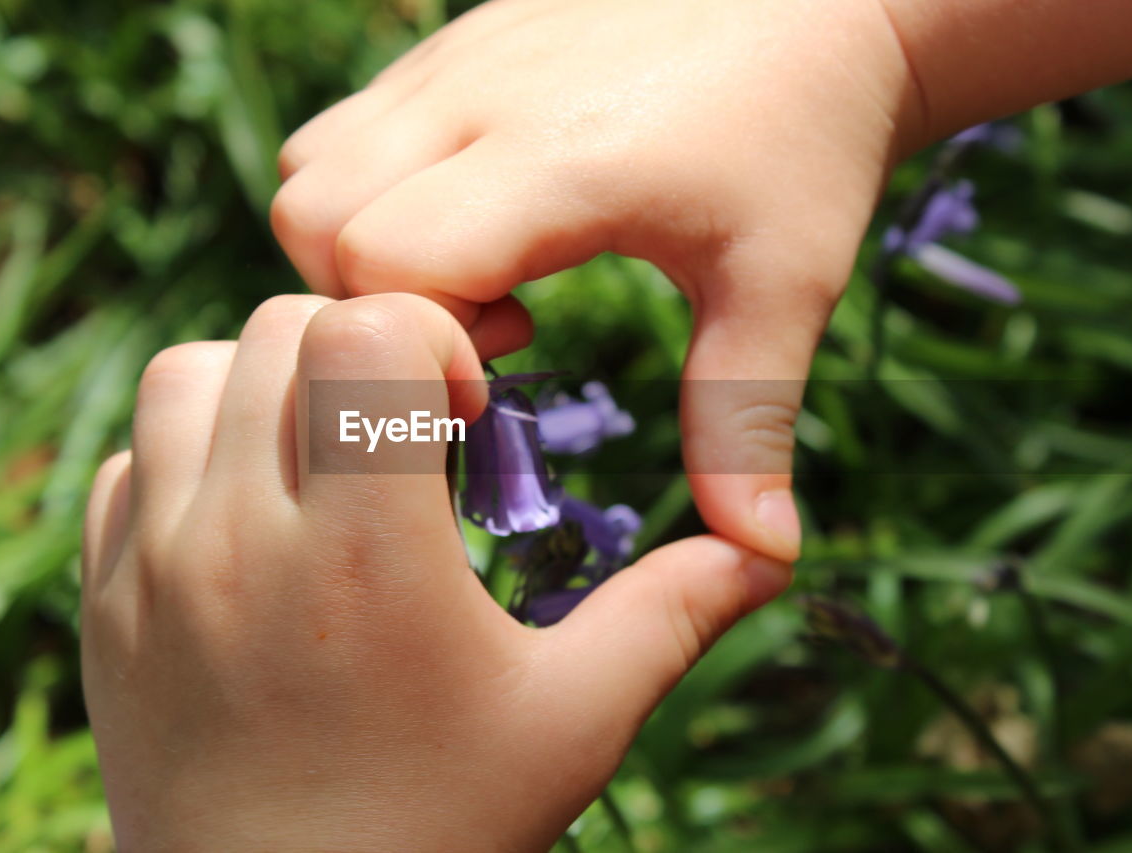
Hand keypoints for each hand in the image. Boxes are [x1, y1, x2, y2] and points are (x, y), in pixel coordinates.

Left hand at [81, 293, 790, 851]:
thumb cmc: (438, 832)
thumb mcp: (573, 723)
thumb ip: (670, 616)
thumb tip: (774, 549)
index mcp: (365, 554)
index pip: (363, 328)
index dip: (427, 335)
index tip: (460, 409)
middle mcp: (238, 538)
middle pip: (277, 328)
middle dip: (357, 350)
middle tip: (406, 432)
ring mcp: (152, 569)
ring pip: (185, 376)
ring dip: (264, 387)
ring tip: (325, 461)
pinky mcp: (105, 603)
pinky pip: (132, 462)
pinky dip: (192, 453)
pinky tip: (255, 518)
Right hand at [271, 0, 922, 562]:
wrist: (821, 0)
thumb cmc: (808, 141)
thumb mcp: (788, 287)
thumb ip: (747, 417)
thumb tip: (762, 554)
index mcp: (562, 163)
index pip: (383, 263)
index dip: (419, 345)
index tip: (510, 361)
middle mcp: (480, 97)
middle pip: (313, 222)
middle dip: (372, 308)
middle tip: (489, 324)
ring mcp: (455, 59)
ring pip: (310, 171)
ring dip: (358, 249)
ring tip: (475, 272)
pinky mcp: (454, 44)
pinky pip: (345, 132)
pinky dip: (371, 196)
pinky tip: (472, 220)